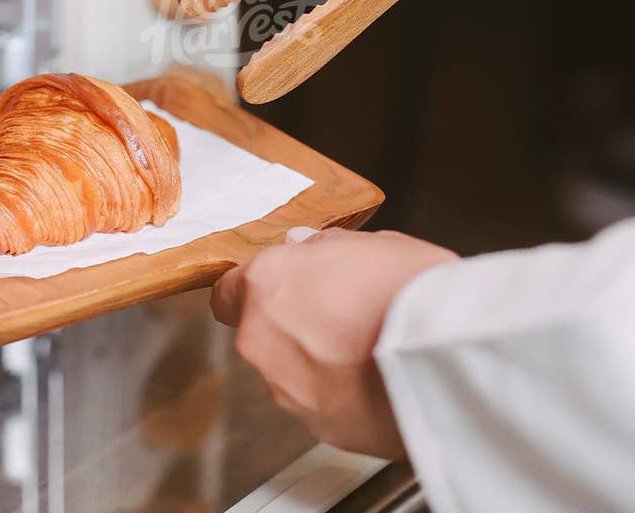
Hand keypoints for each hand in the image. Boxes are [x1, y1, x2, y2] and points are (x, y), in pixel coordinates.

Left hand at [211, 227, 456, 457]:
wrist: (445, 358)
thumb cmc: (408, 289)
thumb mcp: (372, 244)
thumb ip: (325, 247)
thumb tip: (304, 247)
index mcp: (266, 285)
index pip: (228, 291)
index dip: (255, 288)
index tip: (282, 285)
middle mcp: (263, 340)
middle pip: (260, 332)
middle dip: (291, 323)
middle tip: (338, 312)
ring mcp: (288, 390)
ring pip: (288, 371)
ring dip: (315, 360)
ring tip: (365, 347)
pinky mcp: (320, 428)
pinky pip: (320, 403)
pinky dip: (339, 393)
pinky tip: (375, 377)